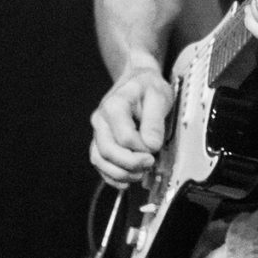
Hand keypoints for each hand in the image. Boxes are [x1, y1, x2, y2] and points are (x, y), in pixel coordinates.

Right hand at [89, 58, 173, 188]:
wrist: (137, 78)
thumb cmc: (148, 85)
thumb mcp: (159, 95)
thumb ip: (155, 120)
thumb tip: (151, 146)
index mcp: (114, 105)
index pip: (124, 137)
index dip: (141, 148)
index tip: (155, 148)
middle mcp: (101, 119)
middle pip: (108, 151)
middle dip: (130, 164)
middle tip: (150, 164)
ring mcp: (98, 131)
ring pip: (100, 159)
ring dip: (120, 173)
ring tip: (140, 173)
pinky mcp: (101, 140)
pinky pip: (99, 162)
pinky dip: (111, 175)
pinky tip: (127, 179)